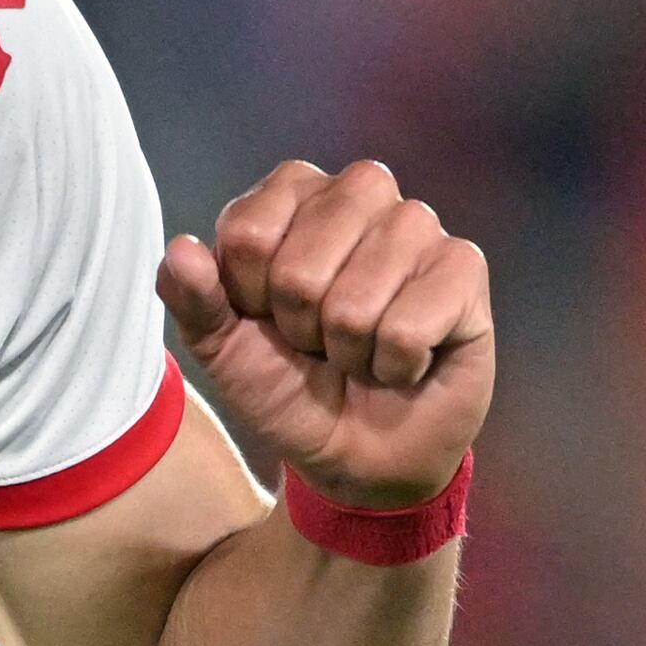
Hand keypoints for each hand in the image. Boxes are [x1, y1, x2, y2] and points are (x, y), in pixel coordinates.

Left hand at [157, 160, 490, 509]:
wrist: (354, 451)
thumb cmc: (289, 385)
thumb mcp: (223, 349)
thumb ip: (195, 299)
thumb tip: (181, 249)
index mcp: (291, 196)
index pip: (248, 233)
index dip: (249, 296)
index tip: (266, 317)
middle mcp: (358, 194)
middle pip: (299, 267)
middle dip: (300, 326)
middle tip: (318, 340)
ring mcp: (416, 225)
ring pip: (355, 301)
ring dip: (349, 350)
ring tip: (360, 349)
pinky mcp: (464, 268)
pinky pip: (409, 326)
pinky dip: (395, 364)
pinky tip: (404, 360)